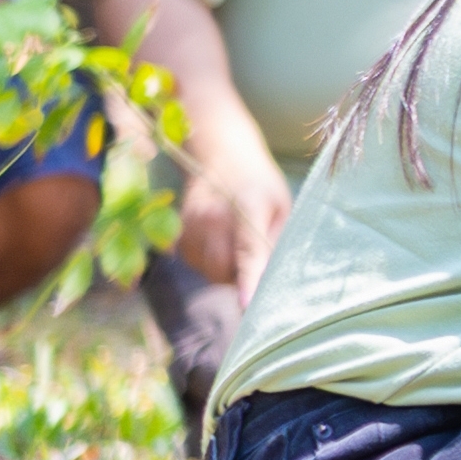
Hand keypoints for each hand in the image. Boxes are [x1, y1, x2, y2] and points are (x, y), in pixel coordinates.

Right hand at [172, 107, 293, 299]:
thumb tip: (277, 279)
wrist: (220, 155)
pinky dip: (208, 263)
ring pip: (207, 270)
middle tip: (257, 262)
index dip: (248, 278)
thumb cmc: (261, 184)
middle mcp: (214, 216)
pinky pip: (194, 263)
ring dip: (224, 270)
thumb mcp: (282, 205)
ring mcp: (191, 223)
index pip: (248, 249)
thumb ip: (278, 240)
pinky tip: (220, 243)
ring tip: (239, 246)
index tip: (246, 304)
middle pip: (222, 269)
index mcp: (250, 205)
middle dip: (240, 277)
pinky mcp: (178, 231)